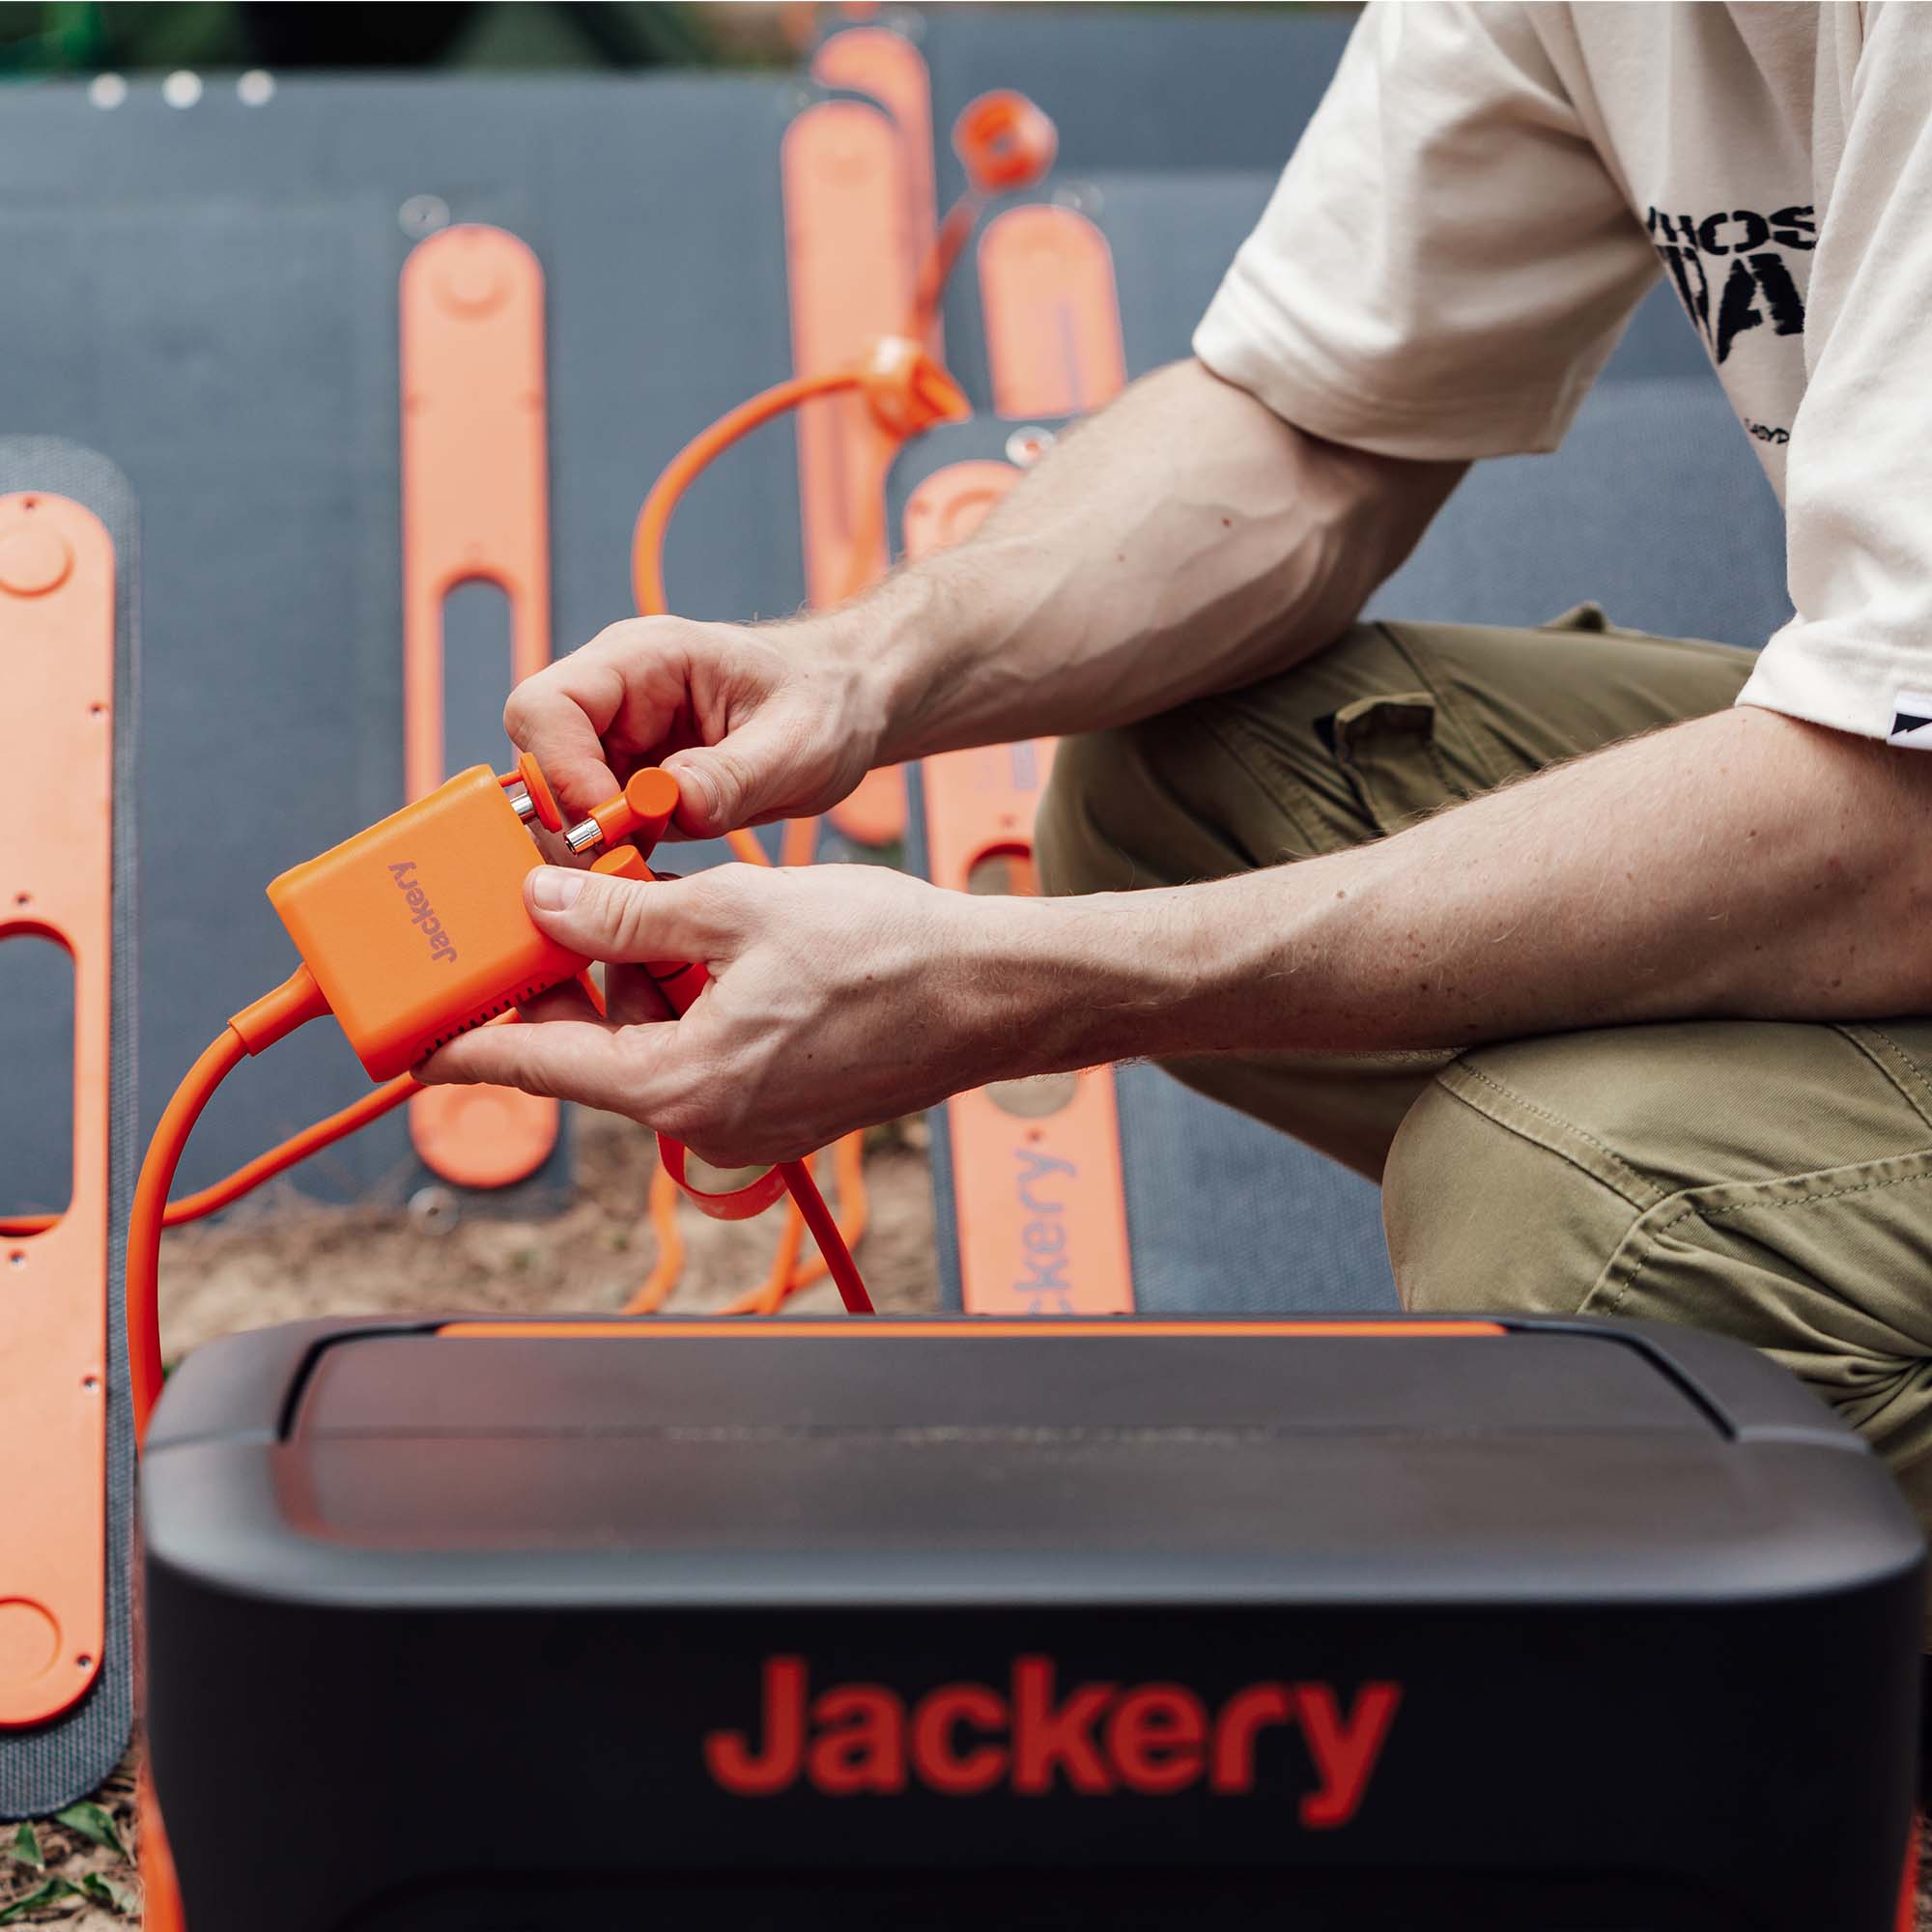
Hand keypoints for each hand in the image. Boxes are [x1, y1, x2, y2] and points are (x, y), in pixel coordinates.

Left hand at [417, 862, 1068, 1164]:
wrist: (994, 995)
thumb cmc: (887, 954)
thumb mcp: (737, 909)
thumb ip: (626, 913)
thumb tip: (544, 905)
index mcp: (683, 1084)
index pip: (538, 1066)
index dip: (463, 1047)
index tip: (404, 1043)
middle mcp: (707, 1125)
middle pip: (600, 1046)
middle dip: (588, 971)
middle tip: (582, 898)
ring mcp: (748, 1126)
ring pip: (657, 1044)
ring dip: (656, 978)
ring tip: (706, 912)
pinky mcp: (781, 1113)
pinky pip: (706, 1054)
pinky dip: (701, 1001)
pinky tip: (739, 948)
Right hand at [503, 615, 887, 838]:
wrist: (847, 706)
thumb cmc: (825, 702)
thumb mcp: (797, 743)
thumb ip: (733, 777)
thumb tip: (674, 808)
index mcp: (645, 659)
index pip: (547, 706)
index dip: (560, 772)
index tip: (609, 825)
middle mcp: (617, 695)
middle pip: (537, 757)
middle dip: (571, 817)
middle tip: (624, 861)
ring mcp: (619, 739)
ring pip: (558, 799)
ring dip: (591, 842)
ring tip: (645, 866)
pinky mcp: (631, 781)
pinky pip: (593, 823)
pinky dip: (612, 854)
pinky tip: (652, 869)